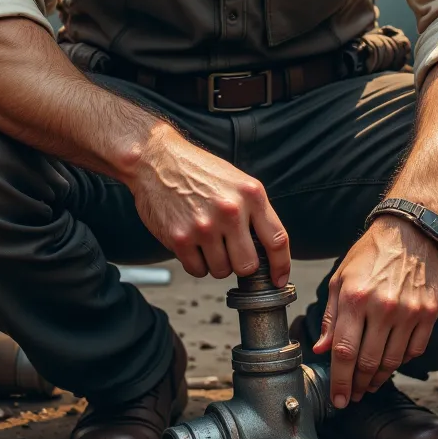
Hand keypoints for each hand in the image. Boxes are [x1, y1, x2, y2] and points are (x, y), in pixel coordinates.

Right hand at [128, 124, 290, 284]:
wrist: (156, 159)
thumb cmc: (197, 170)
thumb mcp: (237, 181)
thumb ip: (254, 211)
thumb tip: (266, 249)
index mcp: (251, 194)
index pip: (277, 240)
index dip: (281, 266)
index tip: (278, 279)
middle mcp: (231, 211)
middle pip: (248, 265)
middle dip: (240, 264)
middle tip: (230, 251)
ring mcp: (205, 226)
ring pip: (222, 271)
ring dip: (216, 263)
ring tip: (206, 239)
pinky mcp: (180, 238)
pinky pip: (197, 270)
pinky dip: (196, 263)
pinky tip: (191, 243)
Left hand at [313, 215, 437, 408]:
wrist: (411, 232)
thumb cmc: (371, 254)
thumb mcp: (341, 279)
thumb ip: (331, 317)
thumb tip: (322, 349)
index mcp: (355, 298)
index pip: (345, 352)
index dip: (341, 381)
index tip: (339, 399)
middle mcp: (383, 307)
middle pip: (368, 362)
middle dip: (359, 385)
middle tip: (354, 395)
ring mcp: (409, 312)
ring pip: (392, 361)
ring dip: (379, 378)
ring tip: (370, 384)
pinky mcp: (429, 313)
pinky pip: (415, 350)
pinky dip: (402, 361)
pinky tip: (391, 362)